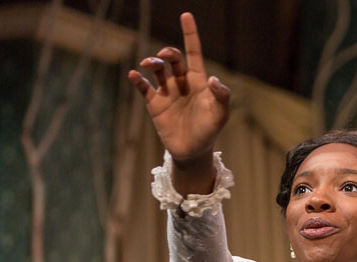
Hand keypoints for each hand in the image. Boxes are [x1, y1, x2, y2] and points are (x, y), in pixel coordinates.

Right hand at [127, 12, 229, 191]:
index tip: (186, 15)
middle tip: (164, 55)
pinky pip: (144, 88)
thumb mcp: (221, 113)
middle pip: (173, 59)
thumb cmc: (209, 130)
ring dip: (153, 62)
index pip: (194, 52)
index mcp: (199, 80)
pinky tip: (135, 75)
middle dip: (168, 52)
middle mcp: (182, 82)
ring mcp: (167, 92)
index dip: (190, 34)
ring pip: (157, 70)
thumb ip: (221, 95)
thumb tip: (213, 79)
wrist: (193, 151)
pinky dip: (138, 80)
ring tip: (150, 63)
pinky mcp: (155, 104)